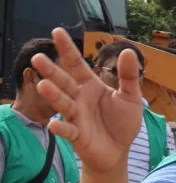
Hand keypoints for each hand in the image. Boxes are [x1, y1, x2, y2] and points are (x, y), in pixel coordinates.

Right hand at [31, 28, 142, 171]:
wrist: (119, 150)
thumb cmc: (121, 122)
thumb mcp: (130, 97)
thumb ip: (129, 76)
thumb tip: (127, 51)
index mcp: (90, 86)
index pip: (77, 64)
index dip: (67, 49)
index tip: (57, 31)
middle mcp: (79, 98)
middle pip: (64, 82)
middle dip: (52, 71)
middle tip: (38, 58)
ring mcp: (76, 116)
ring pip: (63, 103)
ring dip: (53, 95)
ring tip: (43, 85)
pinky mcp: (77, 135)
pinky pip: (68, 130)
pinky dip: (61, 127)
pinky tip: (53, 124)